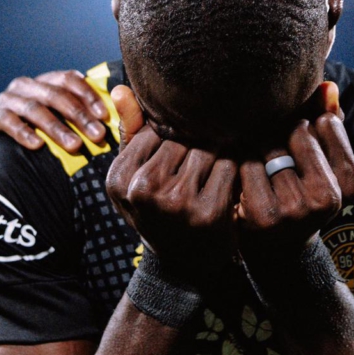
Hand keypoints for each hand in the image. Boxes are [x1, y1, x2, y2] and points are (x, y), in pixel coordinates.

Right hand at [0, 71, 110, 156]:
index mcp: (46, 82)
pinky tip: (38, 145)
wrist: (1, 159)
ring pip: (33, 108)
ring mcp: (6, 100)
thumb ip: (89, 115)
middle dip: (79, 115)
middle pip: (54, 93)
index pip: (69, 78)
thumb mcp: (65, 126)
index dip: (88, 95)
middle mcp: (26, 86)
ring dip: (56, 127)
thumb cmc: (42, 140)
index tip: (104, 116)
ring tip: (75, 146)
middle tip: (97, 136)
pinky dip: (23, 132)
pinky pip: (6, 120)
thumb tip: (120, 100)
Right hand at [106, 107, 237, 284]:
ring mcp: (177, 203)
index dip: (173, 132)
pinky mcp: (209, 212)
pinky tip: (230, 176)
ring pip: (207, 147)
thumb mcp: (135, 177)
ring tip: (216, 162)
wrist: (182, 265)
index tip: (184, 143)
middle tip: (204, 153)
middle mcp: (144, 191)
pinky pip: (229, 166)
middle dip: (196, 140)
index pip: (153, 129)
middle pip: (181, 136)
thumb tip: (120, 88)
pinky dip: (233, 166)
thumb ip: (131, 132)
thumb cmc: (158, 209)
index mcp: (119, 180)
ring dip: (217, 150)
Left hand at [237, 83, 353, 259]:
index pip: (326, 123)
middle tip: (273, 146)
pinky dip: (240, 161)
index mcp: (351, 185)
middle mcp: (326, 200)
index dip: (307, 124)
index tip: (300, 140)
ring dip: (257, 144)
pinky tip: (242, 172)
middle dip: (280, 130)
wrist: (278, 250)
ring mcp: (293, 210)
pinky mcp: (259, 214)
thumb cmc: (303, 191)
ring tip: (258, 158)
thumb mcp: (325, 162)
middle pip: (295, 131)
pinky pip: (245, 163)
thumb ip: (330, 122)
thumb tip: (327, 86)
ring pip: (268, 146)